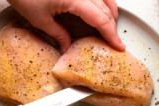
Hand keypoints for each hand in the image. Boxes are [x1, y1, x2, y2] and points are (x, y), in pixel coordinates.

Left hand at [8, 0, 124, 52]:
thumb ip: (58, 34)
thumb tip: (67, 47)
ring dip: (110, 12)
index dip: (112, 34)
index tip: (119, 45)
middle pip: (107, 8)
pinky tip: (99, 9)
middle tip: (113, 40)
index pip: (101, 19)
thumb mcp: (40, 19)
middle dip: (112, 26)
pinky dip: (102, 2)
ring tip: (109, 27)